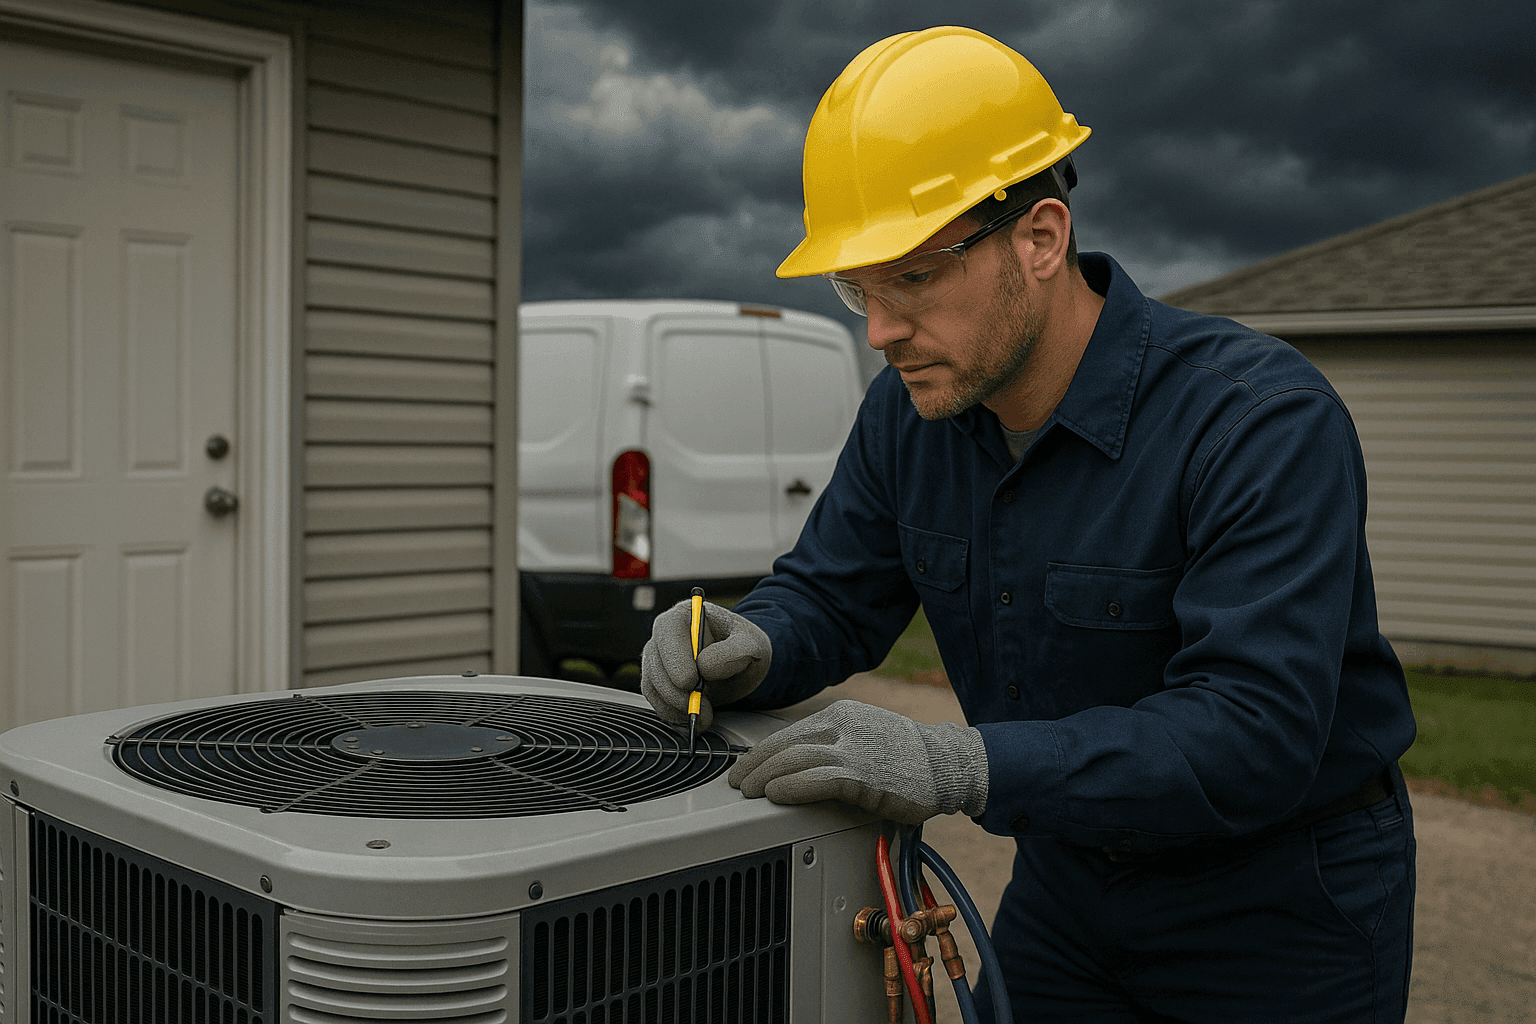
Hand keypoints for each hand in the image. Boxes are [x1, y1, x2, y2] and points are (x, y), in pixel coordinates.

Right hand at [641, 599, 771, 729]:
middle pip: (656, 662)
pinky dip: (674, 714)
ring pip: (653, 685)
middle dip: (677, 690)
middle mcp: (665, 634)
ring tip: (705, 713)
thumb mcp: (752, 645)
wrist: (744, 667)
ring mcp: (658, 658)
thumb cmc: (746, 648)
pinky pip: (656, 701)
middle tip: (702, 705)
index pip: (668, 631)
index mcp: (686, 614)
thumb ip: (734, 652)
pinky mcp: (658, 682)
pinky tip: (696, 716)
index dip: (675, 658)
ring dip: (677, 706)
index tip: (691, 682)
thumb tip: (704, 666)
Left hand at [727, 699, 987, 823]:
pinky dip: (789, 787)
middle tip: (737, 781)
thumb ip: (833, 744)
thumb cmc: (909, 758)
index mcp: (841, 714)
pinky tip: (774, 795)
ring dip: (764, 777)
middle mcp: (843, 725)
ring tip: (748, 792)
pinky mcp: (861, 773)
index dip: (761, 752)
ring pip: (793, 760)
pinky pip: (815, 778)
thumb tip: (798, 763)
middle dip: (754, 764)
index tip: (746, 767)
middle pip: (784, 744)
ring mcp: (852, 748)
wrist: (948, 764)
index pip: (789, 732)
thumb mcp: (865, 736)